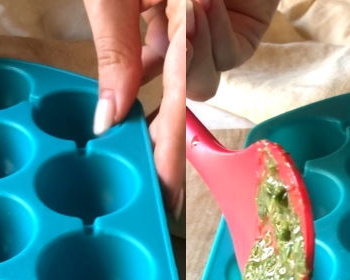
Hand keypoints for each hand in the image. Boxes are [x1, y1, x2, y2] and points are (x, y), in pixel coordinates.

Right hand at [83, 0, 277, 211]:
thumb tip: (104, 121)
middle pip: (177, 108)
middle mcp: (173, 47)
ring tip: (187, 4)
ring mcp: (210, 41)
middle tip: (167, 79)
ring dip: (193, 51)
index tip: (153, 190)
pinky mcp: (245, 29)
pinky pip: (231, 57)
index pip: (139, 105)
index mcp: (137, 41)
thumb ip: (112, 55)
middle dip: (171, 98)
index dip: (151, 149)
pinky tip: (206, 0)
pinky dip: (217, 34)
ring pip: (207, 86)